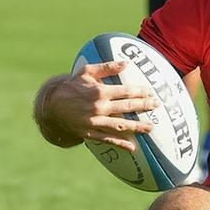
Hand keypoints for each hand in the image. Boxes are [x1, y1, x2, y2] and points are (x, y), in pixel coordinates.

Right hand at [38, 62, 157, 151]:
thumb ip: (107, 67)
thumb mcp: (87, 71)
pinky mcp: (90, 133)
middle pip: (127, 107)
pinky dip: (120, 143)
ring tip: (151, 128)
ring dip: (137, 127)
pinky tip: (132, 147)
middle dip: (144, 106)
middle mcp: (99, 107)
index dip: (142, 92)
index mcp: (100, 91)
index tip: (152, 92)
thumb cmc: (72, 86)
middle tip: (156, 106)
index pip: (126, 91)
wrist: (52, 106)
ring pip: (120, 125)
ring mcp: (95, 122)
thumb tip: (126, 63)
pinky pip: (108, 139)